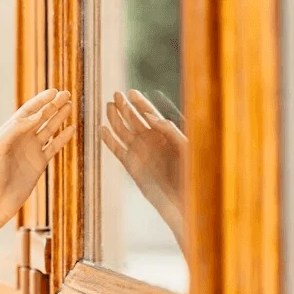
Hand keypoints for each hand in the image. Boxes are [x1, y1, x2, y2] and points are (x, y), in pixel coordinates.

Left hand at [0, 89, 75, 223]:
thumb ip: (16, 129)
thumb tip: (37, 115)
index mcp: (10, 131)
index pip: (28, 111)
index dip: (41, 100)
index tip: (54, 91)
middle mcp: (21, 138)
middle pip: (41, 117)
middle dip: (53, 105)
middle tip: (67, 93)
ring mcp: (31, 150)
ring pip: (49, 129)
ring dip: (59, 117)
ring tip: (70, 105)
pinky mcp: (39, 163)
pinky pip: (54, 147)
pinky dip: (63, 138)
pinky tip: (72, 128)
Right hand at [99, 89, 185, 215]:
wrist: (183, 200)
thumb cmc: (191, 173)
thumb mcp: (184, 146)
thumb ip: (169, 129)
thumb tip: (150, 115)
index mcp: (164, 134)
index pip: (149, 114)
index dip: (140, 103)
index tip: (131, 92)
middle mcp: (150, 141)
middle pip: (133, 119)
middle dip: (124, 107)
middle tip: (116, 95)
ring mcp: (139, 152)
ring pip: (123, 131)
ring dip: (115, 119)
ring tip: (108, 107)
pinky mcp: (130, 165)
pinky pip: (117, 150)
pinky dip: (109, 140)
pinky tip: (102, 129)